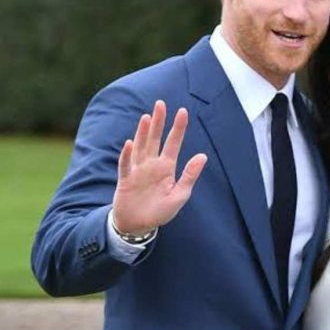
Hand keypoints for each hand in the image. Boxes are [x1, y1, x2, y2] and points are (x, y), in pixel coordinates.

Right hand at [112, 100, 206, 235]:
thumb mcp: (179, 195)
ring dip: (143, 133)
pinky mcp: (126, 180)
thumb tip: (203, 156)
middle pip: (155, 139)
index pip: (173, 143)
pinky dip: (127, 155)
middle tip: (161, 103)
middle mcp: (152, 165)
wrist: (138, 226)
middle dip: (159, 122)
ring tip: (148, 117)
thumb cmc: (160, 211)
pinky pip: (126, 166)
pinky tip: (130, 143)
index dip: (178, 128)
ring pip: (141, 147)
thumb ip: (189, 175)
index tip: (183, 111)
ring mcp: (138, 171)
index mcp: (167, 167)